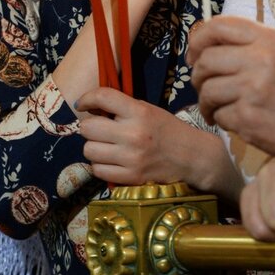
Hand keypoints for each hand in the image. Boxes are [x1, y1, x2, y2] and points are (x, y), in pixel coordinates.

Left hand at [77, 86, 205, 185]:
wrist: (191, 157)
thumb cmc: (167, 130)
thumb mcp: (148, 110)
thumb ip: (122, 108)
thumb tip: (89, 108)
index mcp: (139, 112)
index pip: (103, 97)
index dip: (86, 98)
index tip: (82, 103)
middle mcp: (133, 134)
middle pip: (88, 128)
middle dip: (90, 127)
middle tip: (100, 129)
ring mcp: (131, 158)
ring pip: (89, 150)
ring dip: (94, 147)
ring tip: (107, 146)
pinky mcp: (130, 177)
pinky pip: (98, 170)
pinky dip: (101, 165)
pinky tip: (112, 160)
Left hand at [188, 16, 274, 153]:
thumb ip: (249, 44)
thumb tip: (207, 45)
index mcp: (268, 38)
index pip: (218, 26)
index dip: (198, 40)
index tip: (194, 54)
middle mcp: (260, 59)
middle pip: (206, 60)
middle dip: (199, 76)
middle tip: (205, 86)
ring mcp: (253, 89)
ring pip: (207, 90)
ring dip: (207, 102)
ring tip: (218, 108)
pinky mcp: (248, 117)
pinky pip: (219, 115)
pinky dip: (222, 120)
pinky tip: (235, 120)